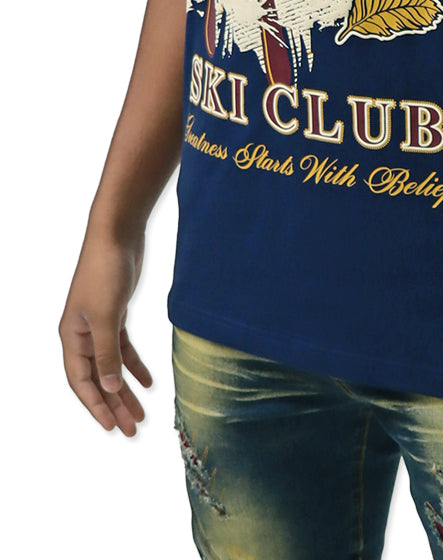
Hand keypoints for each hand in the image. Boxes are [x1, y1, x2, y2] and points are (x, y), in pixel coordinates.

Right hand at [59, 227, 152, 436]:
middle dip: (113, 404)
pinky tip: (148, 381)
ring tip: (141, 413)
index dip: (96, 405)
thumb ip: (107, 353)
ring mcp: (99, 325)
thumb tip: (108, 387)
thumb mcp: (106, 315)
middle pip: (97, 378)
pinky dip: (134, 365)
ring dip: (125, 389)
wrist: (117, 235)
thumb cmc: (105, 271)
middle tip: (132, 429)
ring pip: (111, 366)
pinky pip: (122, 349)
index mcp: (72, 336)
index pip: (81, 381)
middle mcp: (82, 334)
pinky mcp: (116, 314)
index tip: (113, 427)